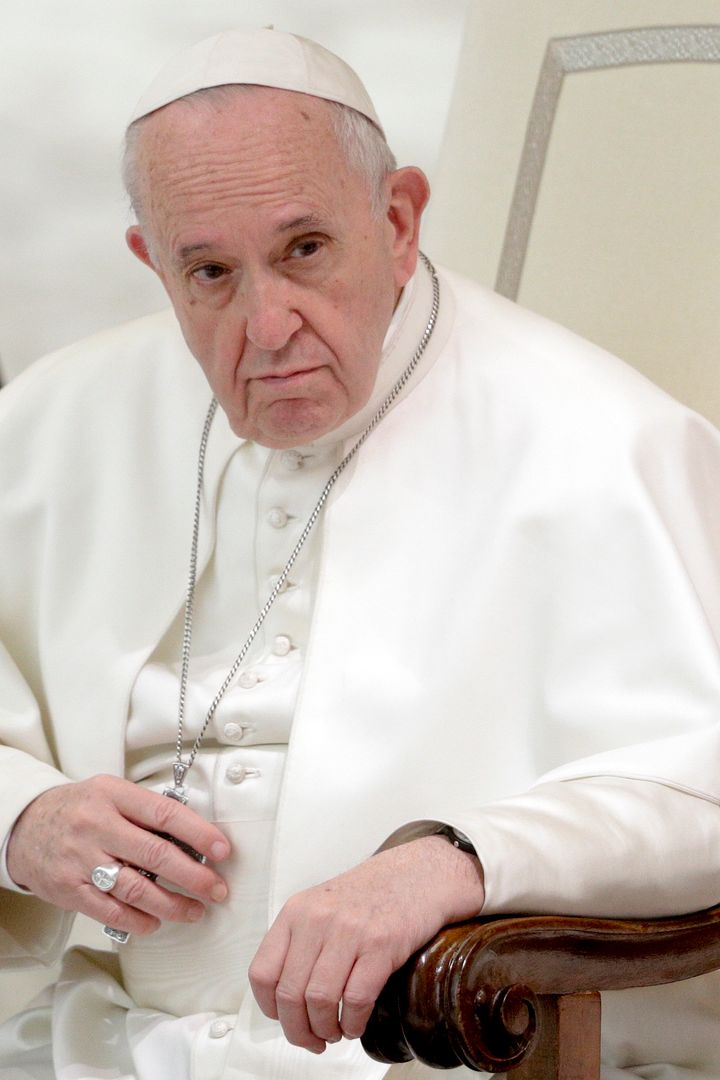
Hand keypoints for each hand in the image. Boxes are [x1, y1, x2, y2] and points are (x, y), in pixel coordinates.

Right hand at [6, 774, 229, 935]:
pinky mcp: (70, 890)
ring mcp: (81, 860)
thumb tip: (195, 837)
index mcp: (113, 795)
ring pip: (135, 888)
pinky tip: (156, 922)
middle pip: (155, 854)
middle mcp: (97, 826)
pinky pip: (110, 911)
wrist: (26, 827)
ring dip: (171, 904)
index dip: (198, 833)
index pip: (164, 813)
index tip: (222, 850)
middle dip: (193, 876)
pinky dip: (138, 920)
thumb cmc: (80, 809)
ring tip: (195, 910)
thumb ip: (146, 810)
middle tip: (217, 889)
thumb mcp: (111, 793)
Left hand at [248, 835, 483, 1052]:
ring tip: (335, 1033)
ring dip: (325, 1030)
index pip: (262, 972)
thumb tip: (286, 1000)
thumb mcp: (321, 907)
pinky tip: (355, 1025)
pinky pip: (356, 999)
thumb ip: (300, 943)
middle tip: (312, 1040)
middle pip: (290, 994)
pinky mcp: (382, 945)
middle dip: (299, 1030)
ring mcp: (349, 931)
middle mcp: (317, 919)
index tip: (284, 1019)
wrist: (416, 875)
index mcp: (296, 911)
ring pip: (320, 1000)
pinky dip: (352, 1023)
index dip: (270, 1008)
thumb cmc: (368, 896)